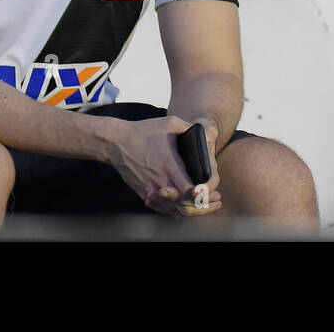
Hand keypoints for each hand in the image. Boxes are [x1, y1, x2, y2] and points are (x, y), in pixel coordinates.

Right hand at [104, 115, 221, 216]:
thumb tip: (205, 134)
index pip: (189, 191)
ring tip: (206, 205)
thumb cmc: (143, 132)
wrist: (116, 143)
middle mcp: (160, 183)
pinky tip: (187, 206)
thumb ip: (189, 128)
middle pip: (185, 205)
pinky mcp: (144, 194)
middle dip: (204, 206)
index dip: (202, 195)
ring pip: (174, 210)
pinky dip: (176, 209)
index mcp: (169, 166)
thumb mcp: (169, 123)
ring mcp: (151, 191)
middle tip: (217, 201)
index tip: (212, 193)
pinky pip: (163, 208)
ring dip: (191, 210)